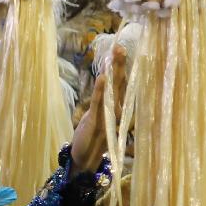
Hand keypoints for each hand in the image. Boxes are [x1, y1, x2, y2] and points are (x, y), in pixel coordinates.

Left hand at [70, 45, 126, 176]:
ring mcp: (108, 114)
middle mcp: (115, 108)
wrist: (85, 159)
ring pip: (112, 89)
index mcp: (114, 106)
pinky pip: (99, 102)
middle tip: (121, 46)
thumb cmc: (90, 138)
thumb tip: (104, 88)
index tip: (119, 48)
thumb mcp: (97, 117)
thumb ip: (102, 104)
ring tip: (116, 54)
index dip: (119, 66)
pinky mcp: (98, 120)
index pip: (118, 83)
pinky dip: (101, 89)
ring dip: (114, 71)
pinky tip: (103, 76)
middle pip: (119, 82)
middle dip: (120, 64)